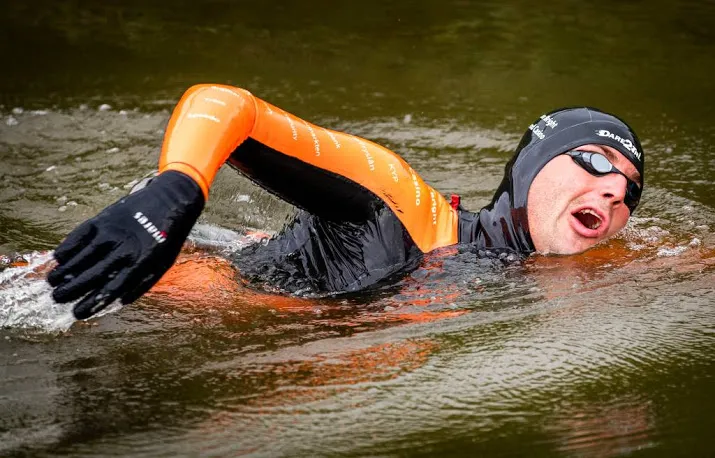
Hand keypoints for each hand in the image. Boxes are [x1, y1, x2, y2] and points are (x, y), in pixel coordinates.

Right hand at [47, 171, 204, 318]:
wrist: (170, 200)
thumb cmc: (167, 237)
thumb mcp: (163, 263)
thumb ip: (142, 283)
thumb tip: (119, 301)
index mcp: (141, 263)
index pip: (112, 289)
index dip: (92, 303)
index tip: (77, 313)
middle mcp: (124, 249)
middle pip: (92, 275)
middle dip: (71, 290)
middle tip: (57, 299)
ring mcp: (111, 233)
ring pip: (81, 256)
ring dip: (63, 271)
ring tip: (52, 283)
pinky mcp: (103, 219)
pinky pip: (79, 236)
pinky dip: (66, 248)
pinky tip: (57, 259)